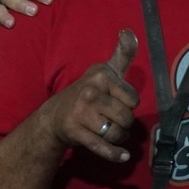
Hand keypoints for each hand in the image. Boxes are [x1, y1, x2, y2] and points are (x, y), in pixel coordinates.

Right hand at [41, 29, 142, 163]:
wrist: (55, 116)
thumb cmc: (89, 92)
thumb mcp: (106, 71)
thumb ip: (122, 54)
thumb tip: (129, 32)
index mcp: (101, 76)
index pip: (133, 99)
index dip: (129, 104)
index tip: (117, 102)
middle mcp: (90, 92)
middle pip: (126, 118)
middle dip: (124, 124)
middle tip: (113, 121)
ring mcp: (81, 113)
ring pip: (116, 133)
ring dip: (118, 138)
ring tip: (110, 132)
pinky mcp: (76, 132)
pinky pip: (102, 146)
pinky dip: (114, 154)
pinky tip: (123, 156)